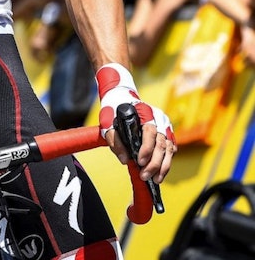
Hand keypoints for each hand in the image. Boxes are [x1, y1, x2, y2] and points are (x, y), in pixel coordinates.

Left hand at [96, 63, 175, 182]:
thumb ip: (114, 140)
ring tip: (156, 179)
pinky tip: (160, 173)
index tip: (140, 162)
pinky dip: (166, 162)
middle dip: (154, 163)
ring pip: (169, 148)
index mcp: (145, 113)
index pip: (150, 132)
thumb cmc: (114, 111)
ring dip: (163, 166)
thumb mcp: (108, 122)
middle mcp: (160, 119)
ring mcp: (165, 126)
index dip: (147, 149)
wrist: (121, 99)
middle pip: (162, 143)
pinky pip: (171, 150)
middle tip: (145, 176)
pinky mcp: (167, 134)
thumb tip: (125, 160)